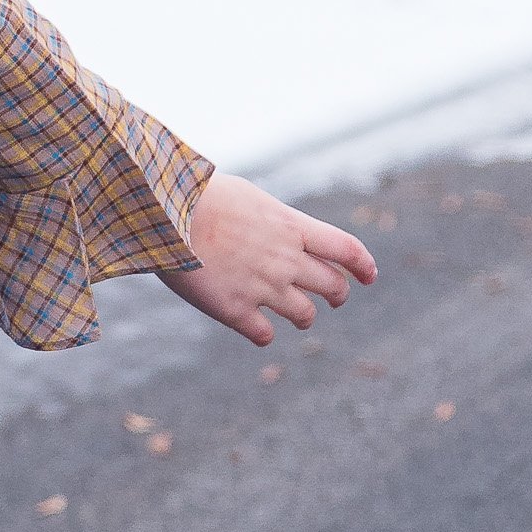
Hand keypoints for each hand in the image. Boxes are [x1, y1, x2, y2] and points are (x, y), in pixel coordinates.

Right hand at [158, 172, 377, 347]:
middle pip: (333, 287)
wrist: (162, 213)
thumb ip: (271, 220)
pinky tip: (254, 325)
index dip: (363, 265)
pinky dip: (264, 332)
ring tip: (295, 315)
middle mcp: (286, 260)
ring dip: (303, 316)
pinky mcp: (236, 311)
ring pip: (305, 316)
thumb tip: (277, 230)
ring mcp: (263, 288)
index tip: (369, 276)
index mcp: (291, 226)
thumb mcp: (247, 197)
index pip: (347, 249)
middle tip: (334, 298)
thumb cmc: (194, 196)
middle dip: (337, 295)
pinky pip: (265, 335)